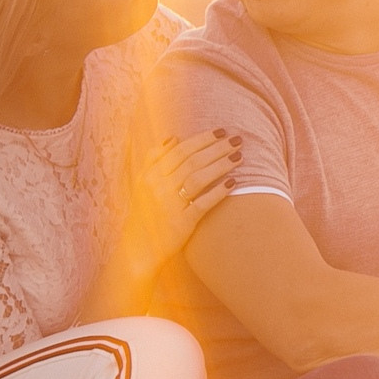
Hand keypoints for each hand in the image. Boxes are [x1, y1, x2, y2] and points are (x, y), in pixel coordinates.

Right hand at [133, 129, 241, 266]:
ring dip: (220, 165)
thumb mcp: (142, 184)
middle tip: (237, 140)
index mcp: (149, 175)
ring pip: (197, 179)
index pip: (179, 151)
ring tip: (239, 157)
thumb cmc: (147, 211)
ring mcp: (169, 206)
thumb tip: (172, 137)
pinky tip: (233, 184)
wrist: (140, 247)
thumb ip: (154, 159)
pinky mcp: (181, 223)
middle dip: (216, 148)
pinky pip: (202, 204)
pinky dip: (218, 193)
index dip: (201, 139)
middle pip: (191, 162)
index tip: (221, 131)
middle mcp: (158, 188)